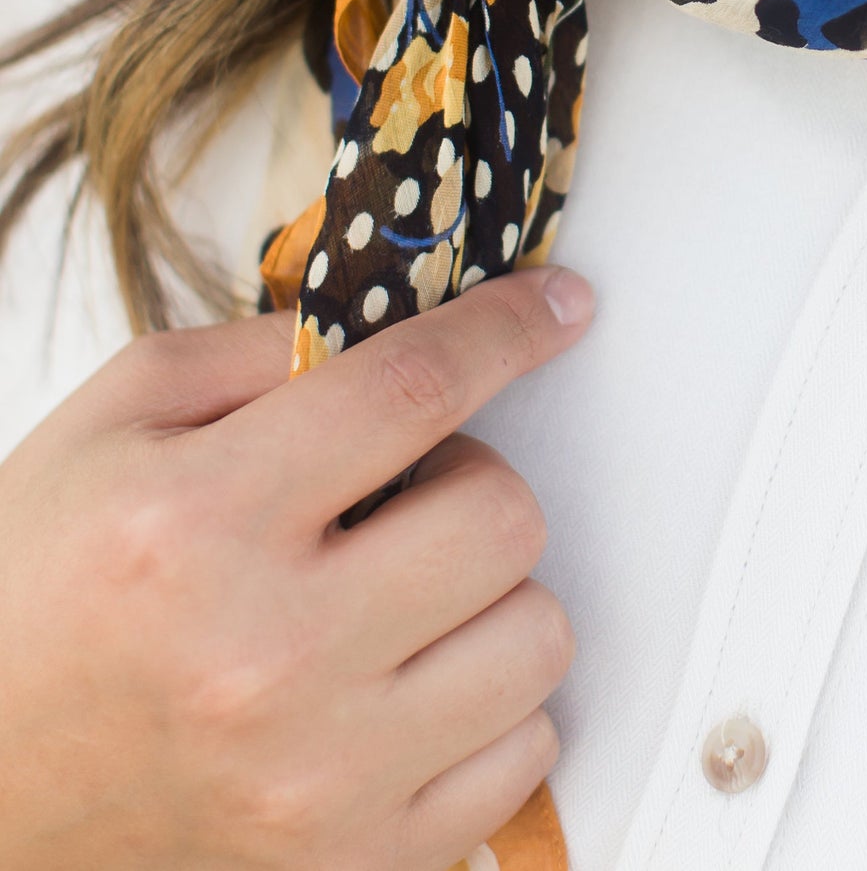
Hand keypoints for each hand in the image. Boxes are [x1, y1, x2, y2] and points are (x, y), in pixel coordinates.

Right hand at [0, 265, 594, 869]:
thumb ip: (259, 352)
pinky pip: (525, 755)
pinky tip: (406, 685)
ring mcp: (320, 778)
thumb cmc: (35, 593)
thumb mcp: (113, 422)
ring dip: (488, 597)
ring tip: (398, 600)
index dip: (509, 329)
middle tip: (402, 498)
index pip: (414, 391)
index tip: (559, 306)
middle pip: (503, 517)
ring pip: (537, 637)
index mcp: (198, 522)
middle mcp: (267, 656)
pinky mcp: (357, 863)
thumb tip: (404, 316)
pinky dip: (488, 707)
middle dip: (470, 481)